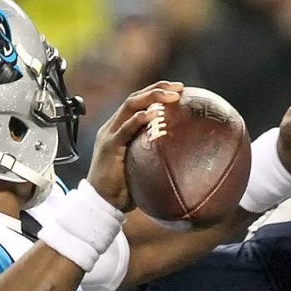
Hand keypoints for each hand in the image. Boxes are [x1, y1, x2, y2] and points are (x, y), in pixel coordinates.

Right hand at [88, 81, 182, 210]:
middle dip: (157, 89)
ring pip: (130, 106)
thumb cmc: (125, 189)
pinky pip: (124, 129)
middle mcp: (113, 127)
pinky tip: (153, 114)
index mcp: (120, 128)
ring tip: (171, 96)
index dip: (157, 92)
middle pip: (135, 98)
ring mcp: (110, 135)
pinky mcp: (108, 147)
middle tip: (179, 88)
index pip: (138, 102)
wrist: (102, 202)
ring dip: (151, 97)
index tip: (179, 90)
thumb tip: (187, 156)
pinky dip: (138, 119)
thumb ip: (157, 155)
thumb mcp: (144, 166)